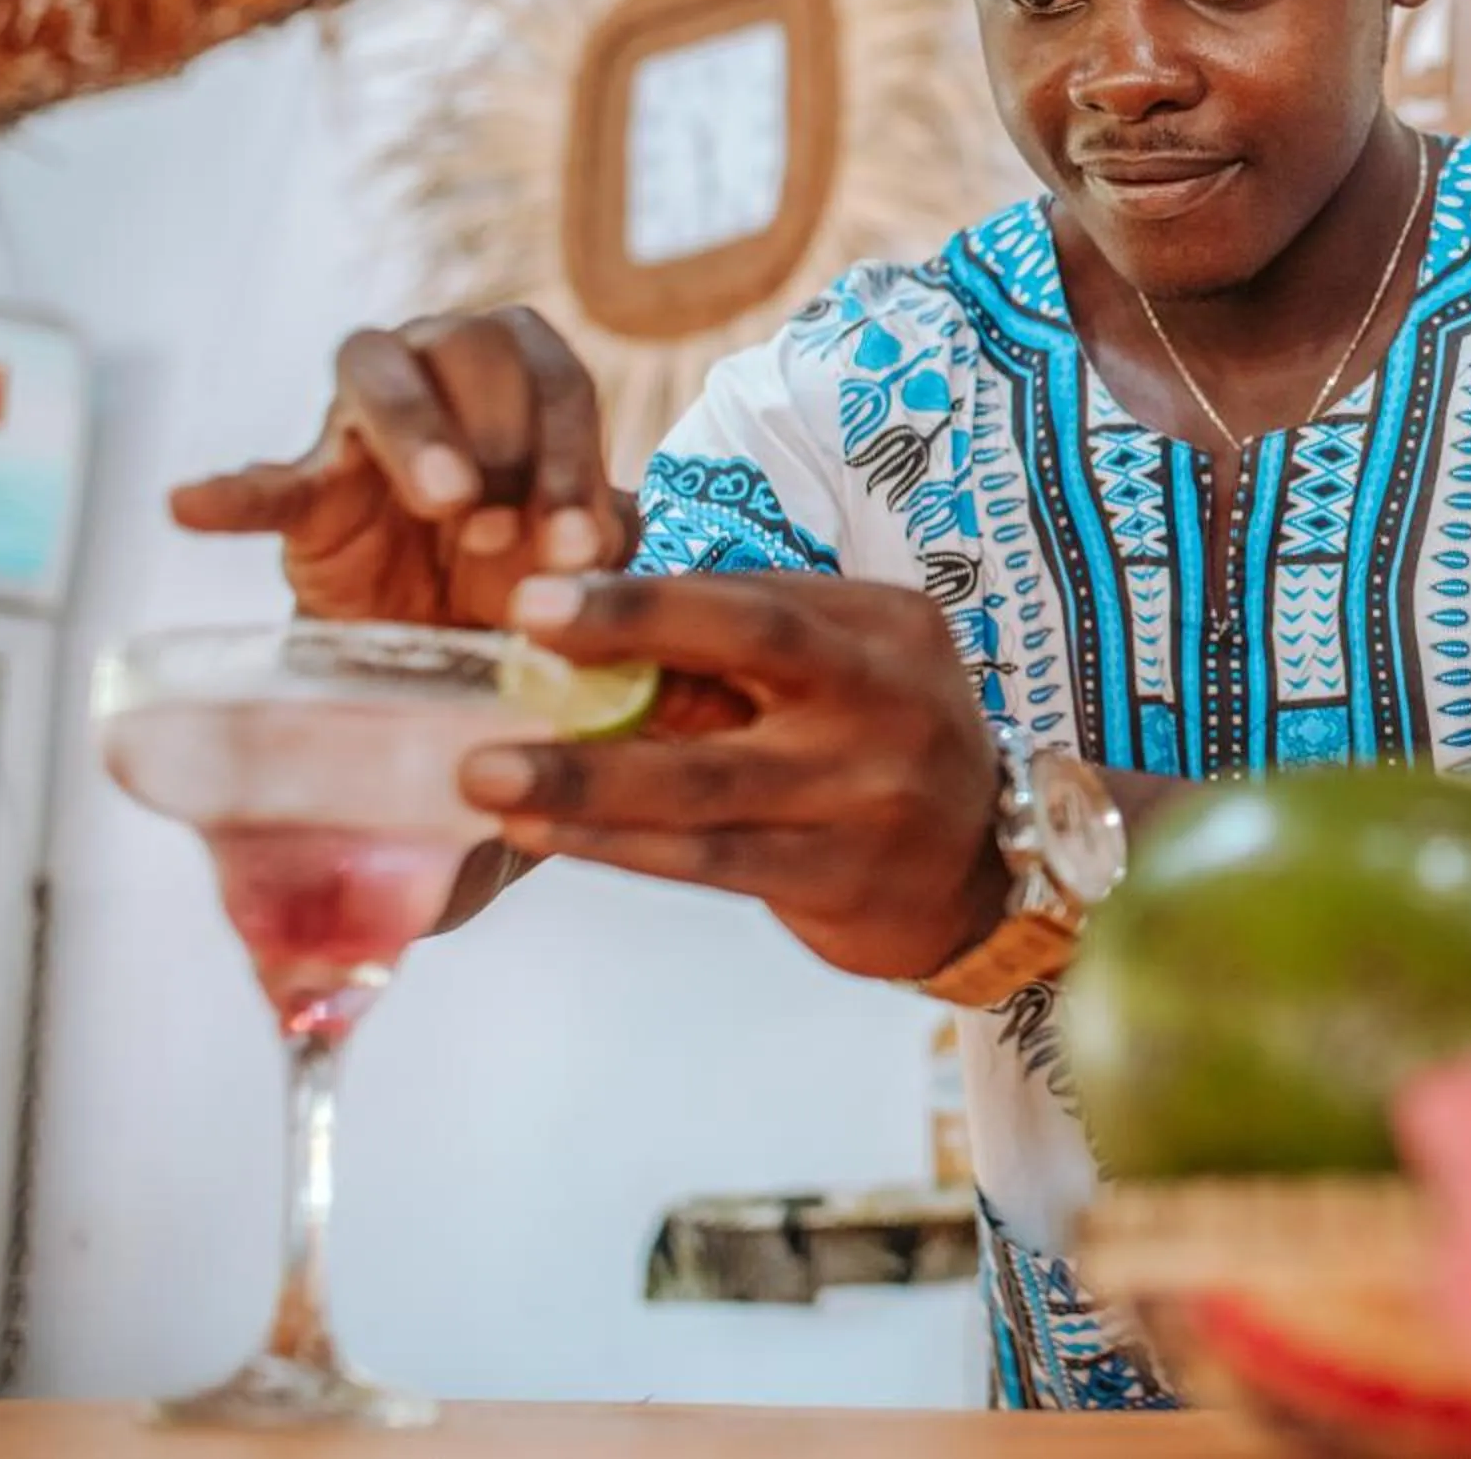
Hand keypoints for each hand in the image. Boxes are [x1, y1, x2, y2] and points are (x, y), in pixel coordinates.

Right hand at [170, 307, 630, 628]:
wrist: (448, 636)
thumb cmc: (528, 568)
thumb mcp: (585, 552)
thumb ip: (617, 539)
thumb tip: (636, 552)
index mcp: (525, 371)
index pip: (557, 376)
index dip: (573, 455)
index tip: (582, 544)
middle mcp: (442, 367)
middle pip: (475, 345)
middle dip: (507, 438)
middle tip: (510, 529)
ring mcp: (363, 422)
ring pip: (378, 370)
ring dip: (419, 431)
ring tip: (445, 502)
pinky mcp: (306, 492)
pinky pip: (264, 480)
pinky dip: (230, 492)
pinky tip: (192, 505)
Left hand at [459, 572, 1009, 981]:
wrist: (985, 871)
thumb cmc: (880, 749)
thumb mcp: (843, 675)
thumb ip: (740, 652)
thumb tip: (577, 629)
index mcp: (886, 623)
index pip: (753, 594)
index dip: (644, 595)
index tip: (538, 595)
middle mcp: (890, 694)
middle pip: (753, 647)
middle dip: (632, 634)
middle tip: (518, 636)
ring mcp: (873, 790)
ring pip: (709, 779)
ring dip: (586, 776)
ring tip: (485, 775)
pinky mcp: (844, 875)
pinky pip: (711, 858)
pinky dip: (618, 845)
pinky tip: (544, 836)